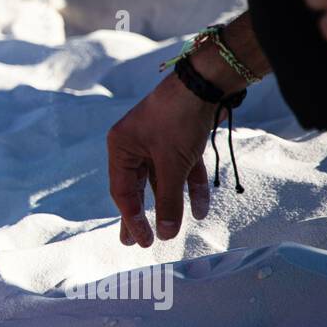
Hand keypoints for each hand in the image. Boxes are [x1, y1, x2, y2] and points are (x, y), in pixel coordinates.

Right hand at [107, 73, 215, 246]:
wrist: (205, 84)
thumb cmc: (178, 120)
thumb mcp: (172, 165)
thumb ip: (168, 201)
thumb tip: (166, 233)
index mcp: (121, 147)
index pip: (123, 192)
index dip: (132, 219)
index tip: (143, 242)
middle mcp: (134, 144)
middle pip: (138, 187)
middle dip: (142, 215)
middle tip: (137, 241)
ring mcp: (156, 142)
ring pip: (162, 180)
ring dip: (172, 203)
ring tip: (170, 231)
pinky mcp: (177, 140)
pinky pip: (180, 170)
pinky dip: (190, 187)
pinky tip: (201, 209)